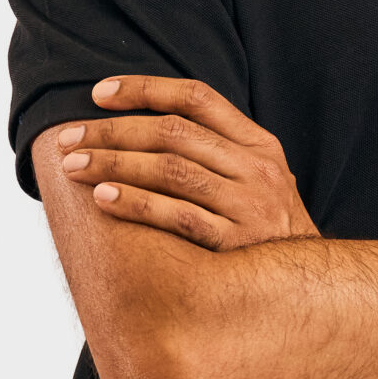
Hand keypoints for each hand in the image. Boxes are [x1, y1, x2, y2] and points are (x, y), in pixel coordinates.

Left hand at [55, 76, 320, 248]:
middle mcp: (257, 168)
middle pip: (174, 133)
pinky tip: (104, 199)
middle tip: (69, 138)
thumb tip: (140, 128)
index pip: (196, 98)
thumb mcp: (256, 180)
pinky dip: (137, 204)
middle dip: (113, 131)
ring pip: (171, 171)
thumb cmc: (264, 231)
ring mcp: (249, 205)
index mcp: (259, 144)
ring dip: (115, 165)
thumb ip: (215, 152)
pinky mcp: (236, 244)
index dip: (144, 89)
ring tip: (74, 166)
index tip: (98, 93)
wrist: (308, 289)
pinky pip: (178, 217)